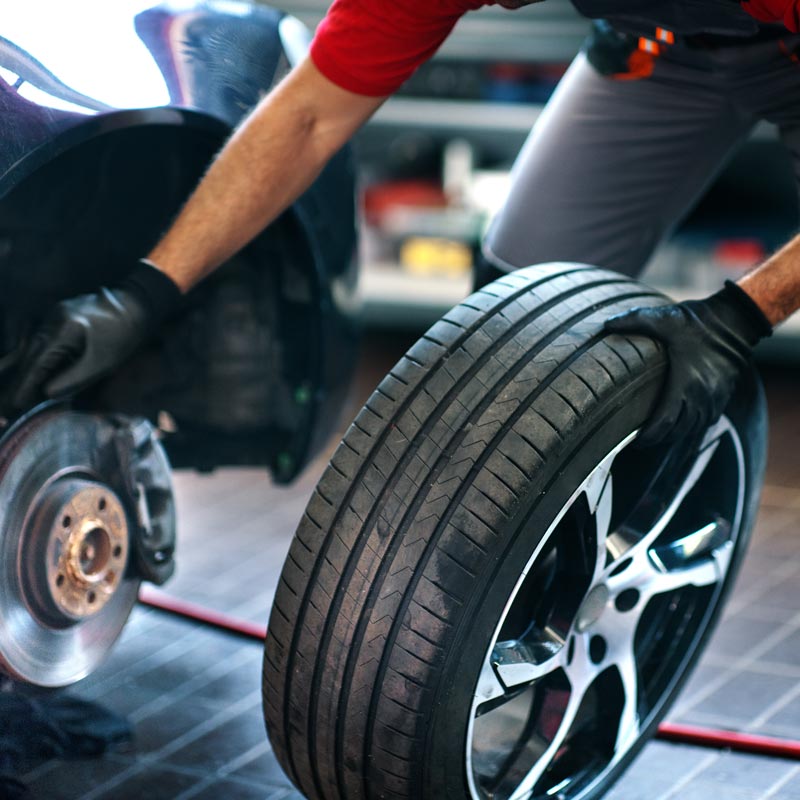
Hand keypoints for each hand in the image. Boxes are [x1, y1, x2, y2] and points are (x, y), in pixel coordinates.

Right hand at [10, 261, 180, 410]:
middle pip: (29, 354)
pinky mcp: (57, 315)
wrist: (136, 305)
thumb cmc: (124, 334)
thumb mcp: (103, 362)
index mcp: (63, 330)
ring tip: (20, 391)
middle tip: (12, 403)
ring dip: (26, 369)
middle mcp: (52, 320)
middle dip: (21, 379)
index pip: (37, 363)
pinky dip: (35, 356)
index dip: (26, 385)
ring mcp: (53, 315)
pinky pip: (39, 338)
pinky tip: (33, 370)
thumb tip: (48, 393)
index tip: (16, 404)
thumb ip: (75, 378)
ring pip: (32, 346)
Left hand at [604, 281, 771, 445]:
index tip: (635, 441)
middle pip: (677, 431)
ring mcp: (714, 398)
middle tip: (640, 442)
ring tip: (655, 436)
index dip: (649, 436)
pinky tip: (679, 427)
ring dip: (674, 435)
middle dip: (658, 439)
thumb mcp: (664, 318)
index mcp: (686, 383)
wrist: (736, 320)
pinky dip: (691, 428)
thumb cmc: (698, 322)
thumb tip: (607, 324)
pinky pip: (706, 422)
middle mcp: (702, 396)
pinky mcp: (723, 396)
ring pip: (692, 429)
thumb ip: (634, 320)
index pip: (665, 422)